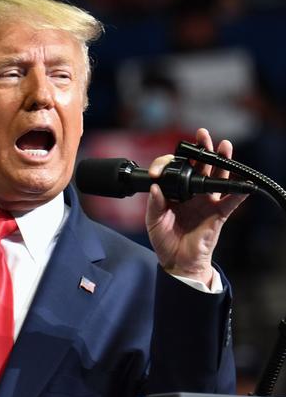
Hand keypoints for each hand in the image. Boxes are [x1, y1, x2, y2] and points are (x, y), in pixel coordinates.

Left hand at [145, 128, 246, 286]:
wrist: (177, 260)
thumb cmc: (165, 240)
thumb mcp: (153, 222)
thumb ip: (154, 205)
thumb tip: (155, 187)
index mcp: (175, 192)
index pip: (175, 170)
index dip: (169, 164)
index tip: (160, 169)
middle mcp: (192, 193)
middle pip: (200, 167)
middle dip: (203, 150)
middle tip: (202, 135)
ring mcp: (206, 202)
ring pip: (217, 178)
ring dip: (221, 162)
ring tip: (224, 146)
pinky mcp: (218, 214)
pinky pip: (230, 202)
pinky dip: (238, 193)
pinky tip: (243, 183)